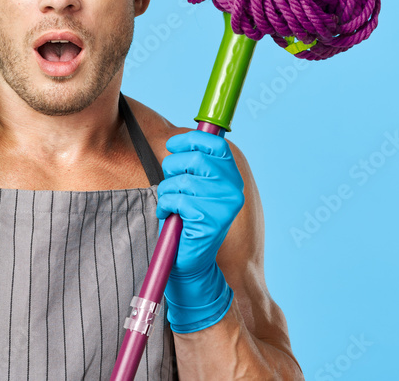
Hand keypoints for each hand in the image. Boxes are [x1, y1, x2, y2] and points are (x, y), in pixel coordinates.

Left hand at [157, 130, 244, 332]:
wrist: (191, 261)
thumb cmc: (187, 220)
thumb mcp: (194, 187)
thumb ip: (194, 165)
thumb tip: (178, 136)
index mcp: (232, 177)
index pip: (216, 143)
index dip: (190, 138)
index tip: (173, 145)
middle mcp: (233, 189)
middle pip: (194, 158)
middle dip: (172, 167)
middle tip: (170, 184)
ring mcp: (223, 206)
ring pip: (181, 180)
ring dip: (167, 192)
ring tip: (171, 205)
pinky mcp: (210, 220)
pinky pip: (177, 200)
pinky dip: (165, 206)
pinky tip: (170, 216)